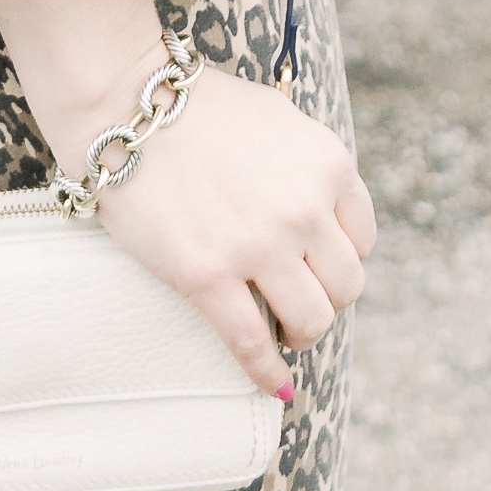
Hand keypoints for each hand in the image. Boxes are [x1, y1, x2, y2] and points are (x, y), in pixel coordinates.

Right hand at [92, 59, 375, 397]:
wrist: (126, 105)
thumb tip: (322, 212)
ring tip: (283, 332)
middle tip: (297, 300)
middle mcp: (304, 206)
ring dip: (302, 334)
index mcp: (327, 163)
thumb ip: (308, 167)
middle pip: (346, 285)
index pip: (363, 238)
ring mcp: (258, 243)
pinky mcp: (209, 275)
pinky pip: (252, 343)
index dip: (341, 259)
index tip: (318, 267)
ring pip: (313, 319)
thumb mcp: (278, 121)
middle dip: (326, 299)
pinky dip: (266, 372)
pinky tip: (272, 384)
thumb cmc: (196, 109)